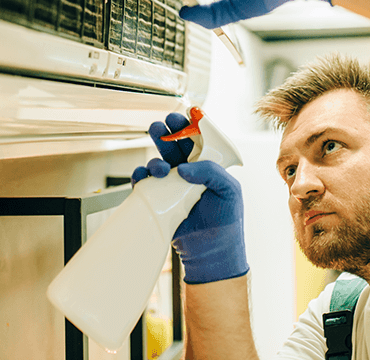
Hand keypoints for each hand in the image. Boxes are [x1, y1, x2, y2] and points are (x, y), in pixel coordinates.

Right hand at [131, 114, 248, 283]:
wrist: (212, 254)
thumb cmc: (227, 222)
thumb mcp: (229, 190)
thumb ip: (211, 172)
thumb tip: (184, 168)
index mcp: (209, 165)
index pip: (198, 138)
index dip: (189, 125)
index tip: (182, 115)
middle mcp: (190, 172)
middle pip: (174, 145)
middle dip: (166, 133)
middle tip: (161, 127)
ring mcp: (173, 186)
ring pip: (159, 162)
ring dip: (156, 157)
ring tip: (160, 166)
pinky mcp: (159, 200)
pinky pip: (145, 183)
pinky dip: (141, 176)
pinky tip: (145, 177)